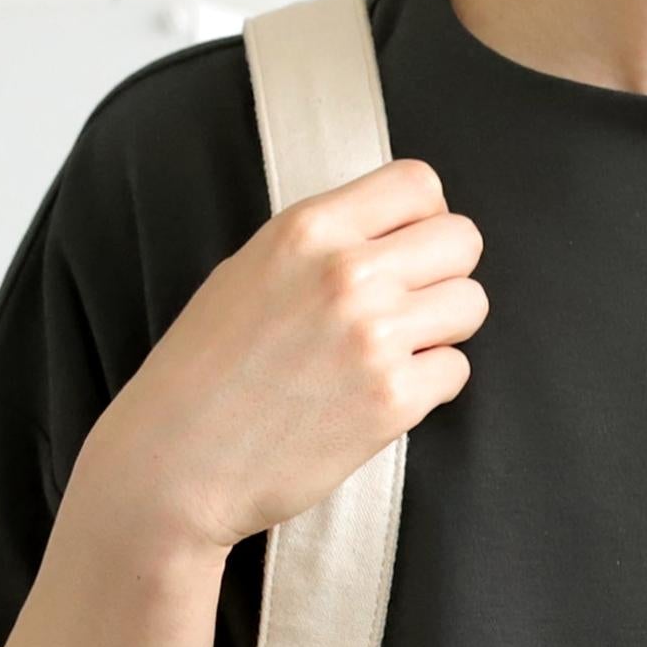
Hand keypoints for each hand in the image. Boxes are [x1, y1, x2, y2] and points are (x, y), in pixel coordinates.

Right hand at [74, 157, 485, 564]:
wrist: (175, 463)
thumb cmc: (203, 373)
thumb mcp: (248, 272)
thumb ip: (322, 245)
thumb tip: (389, 235)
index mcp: (307, 230)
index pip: (418, 184)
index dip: (426, 217)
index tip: (408, 250)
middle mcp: (347, 274)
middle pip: (461, 241)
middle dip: (443, 274)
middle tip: (407, 310)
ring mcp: (375, 338)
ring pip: (471, 305)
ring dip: (443, 330)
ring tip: (392, 355)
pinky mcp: (393, 402)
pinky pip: (456, 371)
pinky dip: (430, 386)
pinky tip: (381, 397)